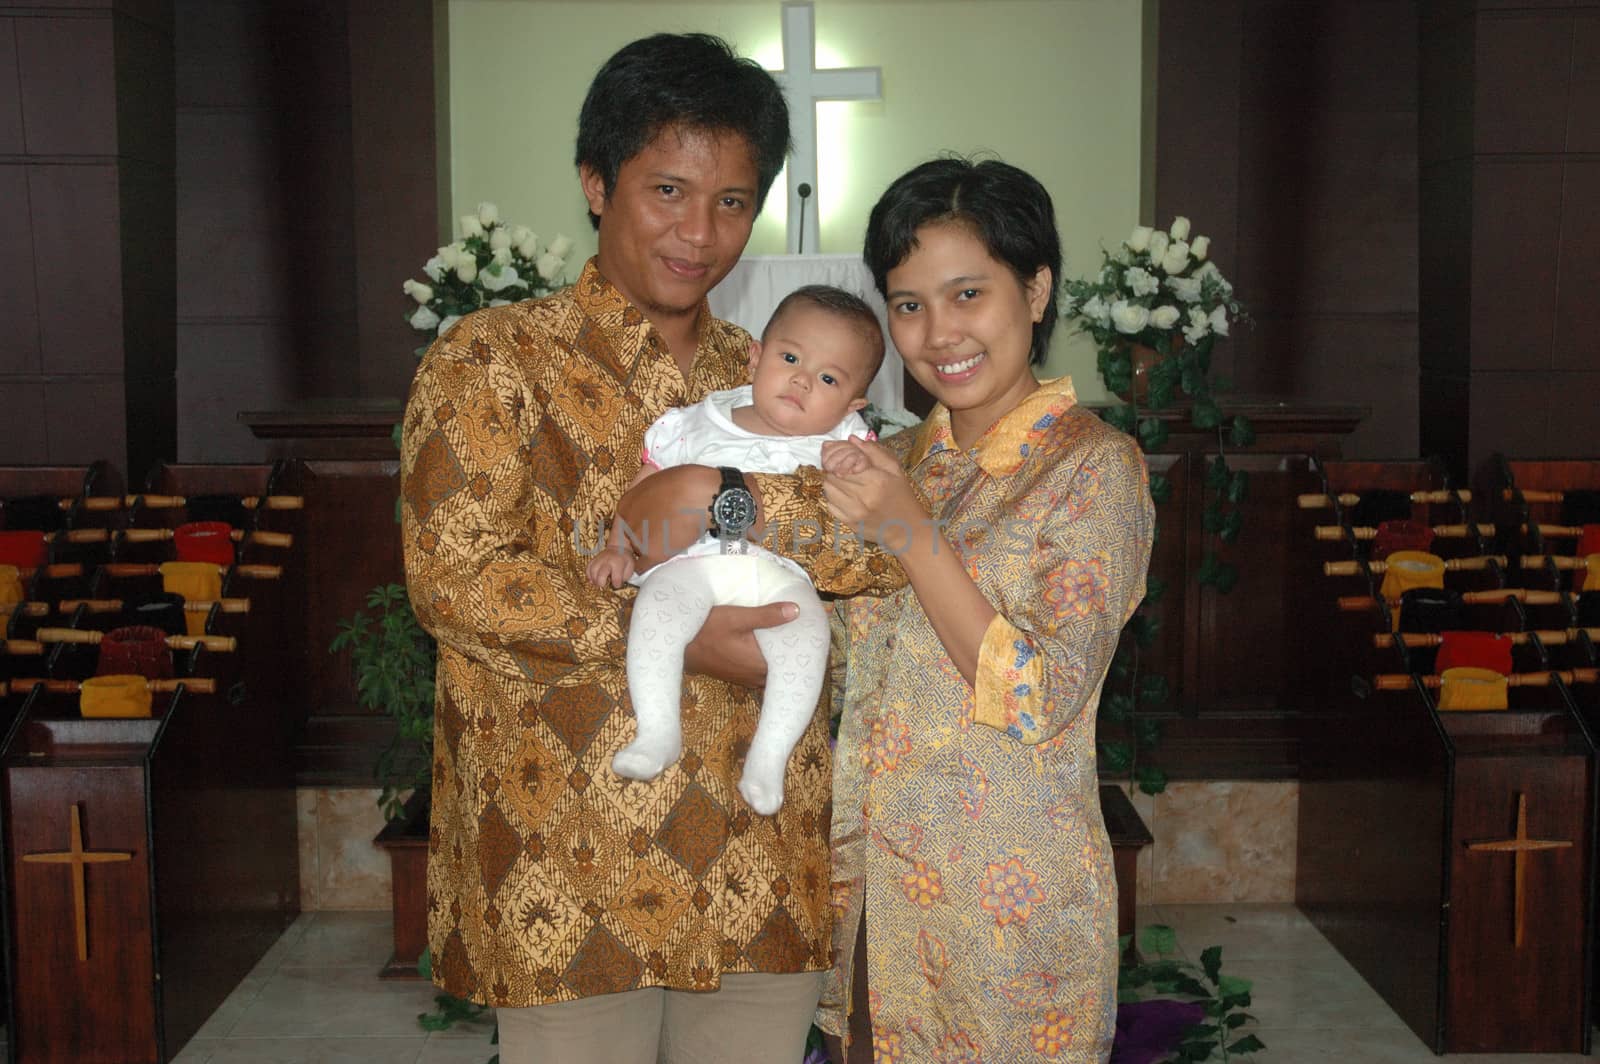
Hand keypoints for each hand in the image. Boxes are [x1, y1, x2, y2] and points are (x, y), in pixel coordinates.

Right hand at [585, 547, 635, 588]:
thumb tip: (615, 584)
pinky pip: (587, 568)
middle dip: (602, 583)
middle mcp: (607, 561)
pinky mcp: (593, 560)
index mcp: (618, 563)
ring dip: (594, 580)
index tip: (617, 584)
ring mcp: (599, 560)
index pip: (616, 579)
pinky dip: (589, 575)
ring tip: (598, 583)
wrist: (618, 548)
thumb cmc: (625, 560)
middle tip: (604, 585)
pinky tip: (593, 579)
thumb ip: (624, 577)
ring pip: (592, 572)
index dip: (616, 585)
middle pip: (601, 575)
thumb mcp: (630, 567)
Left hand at [616, 465, 719, 568]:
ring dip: (651, 548)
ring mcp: (638, 537)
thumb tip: (651, 495)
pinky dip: (647, 566)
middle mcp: (627, 520)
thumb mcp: (657, 479)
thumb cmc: (687, 482)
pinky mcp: (651, 552)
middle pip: (630, 535)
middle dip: (645, 535)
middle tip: (665, 531)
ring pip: (638, 550)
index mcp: (626, 502)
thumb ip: (649, 493)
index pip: (626, 521)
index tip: (654, 523)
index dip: (641, 523)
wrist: (702, 496)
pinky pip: (641, 566)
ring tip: (671, 539)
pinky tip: (659, 558)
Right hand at [684, 602, 798, 686]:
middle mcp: (756, 676)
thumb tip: (796, 611)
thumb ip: (767, 615)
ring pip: (773, 672)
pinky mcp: (738, 676)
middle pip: (784, 669)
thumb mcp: (736, 617)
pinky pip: (762, 672)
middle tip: (807, 637)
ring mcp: (747, 678)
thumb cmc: (706, 630)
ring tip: (792, 641)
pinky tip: (770, 648)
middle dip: (794, 655)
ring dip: (781, 660)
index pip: (791, 663)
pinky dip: (769, 663)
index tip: (815, 640)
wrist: (678, 647)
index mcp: (760, 664)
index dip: (804, 653)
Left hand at [822, 437, 925, 545]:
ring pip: (828, 488)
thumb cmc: (902, 496)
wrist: (907, 529)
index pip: (845, 462)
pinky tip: (845, 496)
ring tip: (844, 482)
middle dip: (835, 468)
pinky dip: (833, 497)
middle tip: (843, 468)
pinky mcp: (849, 523)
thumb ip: (874, 452)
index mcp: (877, 480)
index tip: (845, 458)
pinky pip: (829, 504)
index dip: (841, 457)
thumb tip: (852, 440)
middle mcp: (863, 497)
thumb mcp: (895, 470)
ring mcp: (854, 512)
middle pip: (833, 474)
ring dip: (832, 482)